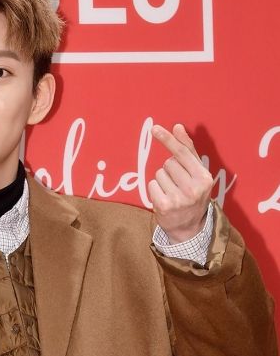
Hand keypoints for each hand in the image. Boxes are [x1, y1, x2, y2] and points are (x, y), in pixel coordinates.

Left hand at [148, 123, 212, 242]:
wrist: (189, 228)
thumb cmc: (192, 195)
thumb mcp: (197, 174)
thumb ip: (188, 150)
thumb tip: (178, 127)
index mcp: (204, 178)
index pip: (182, 153)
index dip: (168, 139)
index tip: (155, 129)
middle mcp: (193, 189)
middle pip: (169, 163)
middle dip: (170, 170)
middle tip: (178, 184)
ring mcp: (178, 199)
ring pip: (159, 174)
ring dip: (162, 181)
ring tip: (171, 192)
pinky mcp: (164, 206)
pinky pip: (152, 185)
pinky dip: (155, 190)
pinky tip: (164, 199)